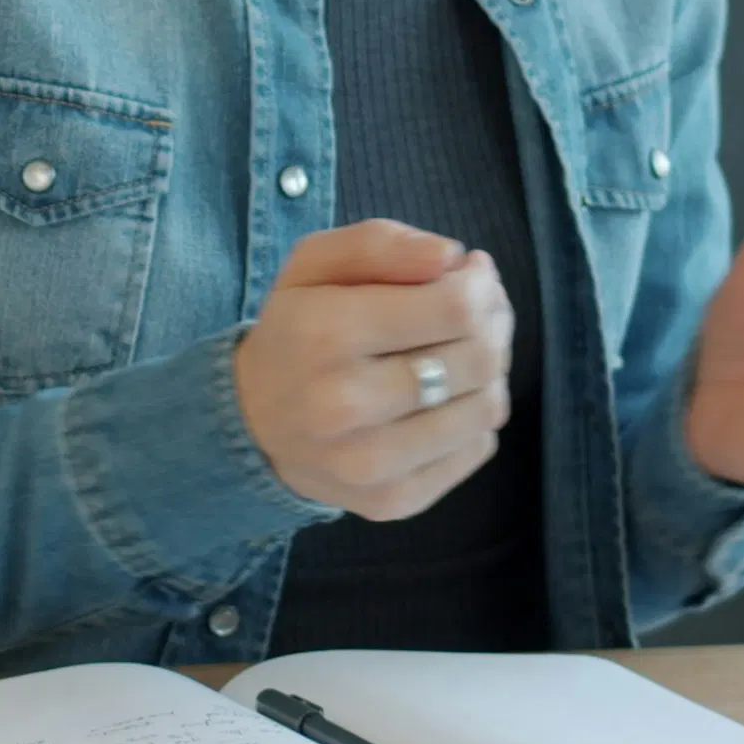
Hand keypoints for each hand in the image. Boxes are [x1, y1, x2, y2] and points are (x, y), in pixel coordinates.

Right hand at [234, 221, 514, 520]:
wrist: (249, 425)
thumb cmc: (296, 329)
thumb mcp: (315, 264)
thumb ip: (381, 243)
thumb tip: (451, 257)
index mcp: (327, 333)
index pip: (454, 307)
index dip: (480, 284)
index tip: (471, 273)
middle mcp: (345, 405)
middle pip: (479, 358)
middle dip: (494, 322)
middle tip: (481, 309)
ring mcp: (369, 464)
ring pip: (486, 408)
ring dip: (493, 370)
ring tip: (467, 351)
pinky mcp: (391, 500)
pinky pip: (477, 450)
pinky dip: (476, 416)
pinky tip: (447, 398)